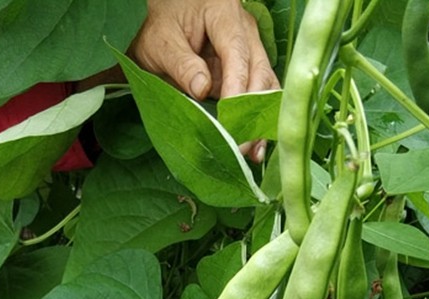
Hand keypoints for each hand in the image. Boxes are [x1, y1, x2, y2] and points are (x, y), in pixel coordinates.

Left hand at [128, 0, 278, 161]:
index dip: (237, 89)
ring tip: (252, 152)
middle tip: (240, 146)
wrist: (167, 17)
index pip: (237, 54)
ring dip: (260, 120)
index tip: (230, 121)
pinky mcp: (248, 70)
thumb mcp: (161, 42)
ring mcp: (250, 50)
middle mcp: (245, 31)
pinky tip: (254, 146)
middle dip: (252, 113)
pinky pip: (260, 95)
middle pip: (260, 73)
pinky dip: (257, 120)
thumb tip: (202, 89)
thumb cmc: (162, 25)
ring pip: (266, 86)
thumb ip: (181, 64)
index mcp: (224, 15)